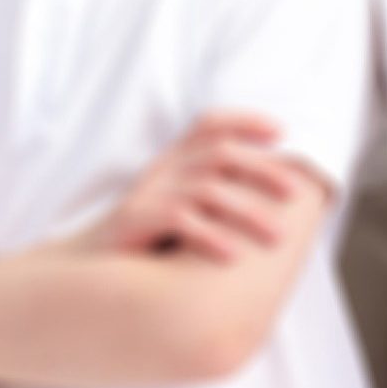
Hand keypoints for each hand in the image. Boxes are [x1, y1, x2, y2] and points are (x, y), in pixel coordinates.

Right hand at [79, 110, 304, 261]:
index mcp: (175, 159)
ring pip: (208, 189)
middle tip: (295, 193)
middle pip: (221, 154)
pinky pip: (179, 220)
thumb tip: (277, 194)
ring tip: (277, 236)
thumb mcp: (182, 206)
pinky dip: (210, 236)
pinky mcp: (134, 220)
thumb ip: (217, 192)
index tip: (282, 132)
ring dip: (248, 212)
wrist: (91, 267)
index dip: (245, 120)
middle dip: (263, 170)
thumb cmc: (148, 237)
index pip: (209, 123)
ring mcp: (148, 192)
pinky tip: (234, 255)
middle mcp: (164, 169)